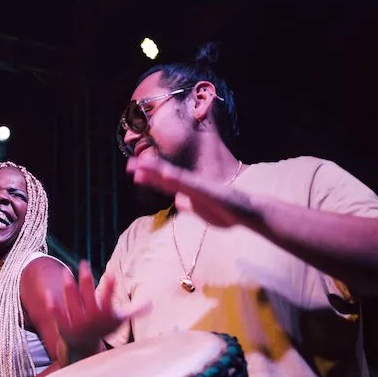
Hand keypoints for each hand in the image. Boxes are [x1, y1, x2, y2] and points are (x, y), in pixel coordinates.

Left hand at [47, 261, 148, 356]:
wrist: (84, 349)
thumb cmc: (102, 329)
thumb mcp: (119, 321)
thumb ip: (134, 311)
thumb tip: (152, 303)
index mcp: (105, 317)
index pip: (109, 300)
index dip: (110, 287)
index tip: (111, 275)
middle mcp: (91, 321)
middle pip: (89, 298)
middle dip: (86, 281)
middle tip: (84, 264)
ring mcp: (77, 324)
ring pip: (72, 303)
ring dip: (69, 288)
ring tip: (66, 272)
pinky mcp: (64, 327)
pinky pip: (58, 315)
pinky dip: (54, 306)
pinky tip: (49, 294)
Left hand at [127, 157, 257, 228]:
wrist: (248, 211)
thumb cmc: (227, 212)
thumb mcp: (202, 212)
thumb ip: (189, 206)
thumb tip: (178, 201)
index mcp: (189, 192)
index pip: (165, 183)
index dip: (149, 176)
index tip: (133, 171)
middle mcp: (191, 186)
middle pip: (165, 176)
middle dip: (147, 170)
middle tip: (129, 164)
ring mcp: (197, 187)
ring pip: (173, 176)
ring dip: (157, 170)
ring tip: (140, 165)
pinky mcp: (205, 190)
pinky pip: (187, 184)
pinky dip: (175, 178)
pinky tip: (164, 173)